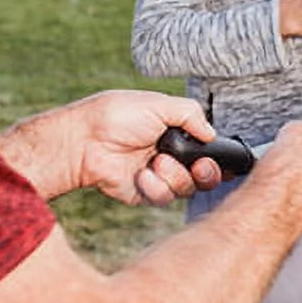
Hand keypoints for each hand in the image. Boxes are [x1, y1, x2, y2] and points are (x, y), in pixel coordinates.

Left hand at [72, 90, 220, 204]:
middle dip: (206, 173)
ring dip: (174, 176)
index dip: (217, 159)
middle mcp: (171, 157)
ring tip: (155, 162)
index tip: (215, 158)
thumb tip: (211, 132)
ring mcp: (159, 177)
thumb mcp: (157, 104)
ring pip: (187, 189)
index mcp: (176, 134)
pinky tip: (140, 175)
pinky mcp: (147, 194)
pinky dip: (155, 186)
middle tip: (198, 166)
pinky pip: (165, 198)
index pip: (207, 151)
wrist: (85, 141)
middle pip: (205, 176)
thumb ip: (190, 113)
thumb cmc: (115, 117)